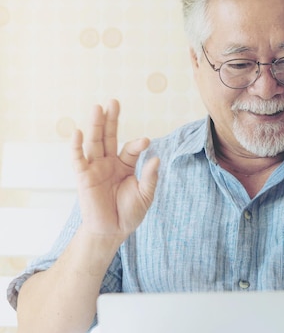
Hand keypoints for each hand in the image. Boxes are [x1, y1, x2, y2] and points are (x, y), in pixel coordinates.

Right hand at [72, 99, 159, 242]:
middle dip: (111, 120)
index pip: (131, 148)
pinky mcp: (83, 177)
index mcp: (125, 165)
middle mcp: (109, 163)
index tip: (145, 141)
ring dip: (95, 125)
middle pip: (109, 137)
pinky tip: (78, 132)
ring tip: (97, 107)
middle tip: (114, 101)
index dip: (138, 144)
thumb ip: (150, 177)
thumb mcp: (145, 195)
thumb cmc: (129, 213)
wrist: (113, 231)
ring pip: (94, 142)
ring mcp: (95, 168)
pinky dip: (77, 146)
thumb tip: (157, 158)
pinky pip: (78, 159)